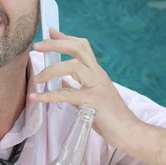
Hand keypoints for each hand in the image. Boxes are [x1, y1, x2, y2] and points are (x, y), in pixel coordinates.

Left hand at [30, 28, 138, 149]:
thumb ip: (75, 89)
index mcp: (97, 73)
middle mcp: (98, 75)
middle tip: (37, 46)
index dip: (65, 37)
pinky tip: (36, 97)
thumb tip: (59, 83)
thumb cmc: (110, 117)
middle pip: (78, 48)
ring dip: (52, 69)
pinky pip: (67, 94)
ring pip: (73, 66)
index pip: (82, 47)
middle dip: (56, 44)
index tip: (50, 31)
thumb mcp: (91, 98)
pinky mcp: (94, 102)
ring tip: (38, 78)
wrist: (129, 132)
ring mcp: (97, 86)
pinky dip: (49, 95)